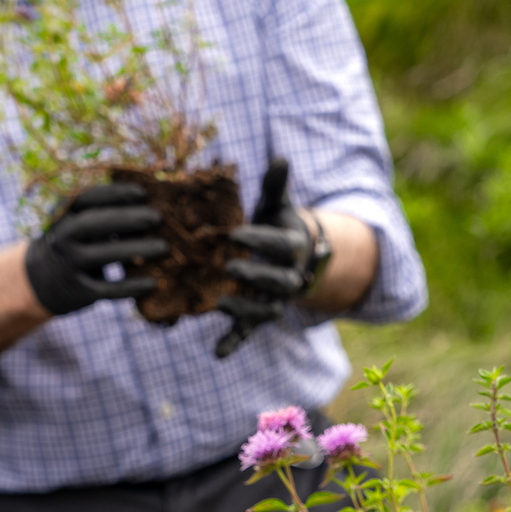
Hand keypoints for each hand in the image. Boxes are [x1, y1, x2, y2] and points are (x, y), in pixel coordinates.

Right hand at [23, 183, 168, 315]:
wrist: (38, 282)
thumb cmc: (74, 245)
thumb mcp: (78, 225)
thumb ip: (104, 216)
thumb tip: (148, 207)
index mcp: (64, 216)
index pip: (86, 198)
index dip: (114, 194)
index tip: (142, 192)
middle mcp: (63, 239)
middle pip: (93, 225)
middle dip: (126, 219)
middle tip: (157, 217)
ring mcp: (69, 266)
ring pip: (102, 256)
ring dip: (134, 250)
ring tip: (163, 247)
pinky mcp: (78, 292)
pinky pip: (107, 290)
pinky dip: (130, 287)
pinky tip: (153, 283)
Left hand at [215, 158, 326, 357]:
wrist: (291, 255)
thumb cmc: (277, 223)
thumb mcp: (277, 203)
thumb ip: (276, 185)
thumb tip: (280, 158)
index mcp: (293, 248)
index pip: (281, 246)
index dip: (260, 241)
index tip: (236, 233)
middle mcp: (288, 277)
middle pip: (277, 281)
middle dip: (255, 275)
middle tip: (229, 267)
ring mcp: (274, 300)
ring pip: (265, 309)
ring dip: (245, 310)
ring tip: (220, 304)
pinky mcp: (259, 315)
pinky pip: (249, 331)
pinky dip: (234, 342)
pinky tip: (217, 353)